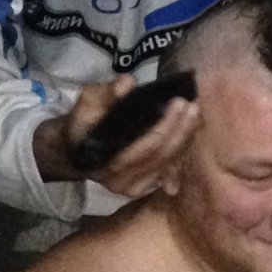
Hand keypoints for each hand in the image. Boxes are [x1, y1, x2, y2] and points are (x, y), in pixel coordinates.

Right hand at [34, 75, 200, 194]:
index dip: (164, 125)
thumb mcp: (88, 103)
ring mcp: (132, 188)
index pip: (143, 147)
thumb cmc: (83, 123)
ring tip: (196, 114)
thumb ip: (105, 94)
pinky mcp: (142, 188)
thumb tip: (127, 83)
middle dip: (180, 130)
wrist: (75, 149)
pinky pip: (168, 170)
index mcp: (104, 162)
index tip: (179, 102)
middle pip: (160, 156)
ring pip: (167, 164)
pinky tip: (192, 132)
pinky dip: (182, 151)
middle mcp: (119, 181)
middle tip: (193, 106)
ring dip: (185, 139)